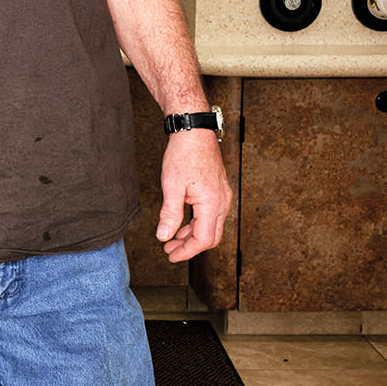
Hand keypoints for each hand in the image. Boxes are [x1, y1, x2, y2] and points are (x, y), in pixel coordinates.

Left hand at [156, 131, 231, 262]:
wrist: (194, 130)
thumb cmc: (184, 154)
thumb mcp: (172, 186)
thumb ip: (170, 214)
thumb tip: (164, 236)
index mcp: (212, 203)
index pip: (203, 239)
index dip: (186, 251)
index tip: (170, 255)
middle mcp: (222, 201)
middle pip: (211, 237)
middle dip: (190, 247)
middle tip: (170, 250)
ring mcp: (222, 196)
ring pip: (211, 226)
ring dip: (192, 235)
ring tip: (172, 238)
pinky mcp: (219, 190)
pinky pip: (211, 215)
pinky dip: (197, 223)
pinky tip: (182, 223)